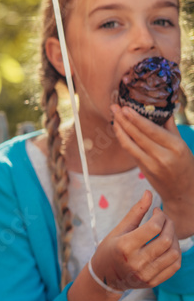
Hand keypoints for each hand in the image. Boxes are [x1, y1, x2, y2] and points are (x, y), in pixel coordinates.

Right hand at [90, 190, 180, 291]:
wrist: (105, 276)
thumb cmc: (110, 249)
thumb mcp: (119, 230)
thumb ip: (136, 212)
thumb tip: (149, 193)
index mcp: (124, 246)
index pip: (153, 228)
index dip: (160, 216)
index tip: (157, 212)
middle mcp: (135, 262)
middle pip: (166, 240)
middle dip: (170, 225)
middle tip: (165, 220)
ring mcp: (145, 274)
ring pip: (174, 253)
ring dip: (175, 239)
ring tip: (167, 233)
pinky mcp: (152, 281)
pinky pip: (174, 266)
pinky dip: (175, 253)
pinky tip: (168, 246)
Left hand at [112, 104, 193, 237]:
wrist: (185, 193)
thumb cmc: (186, 166)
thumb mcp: (183, 145)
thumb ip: (170, 128)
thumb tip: (162, 109)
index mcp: (176, 147)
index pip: (152, 130)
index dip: (136, 119)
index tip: (126, 108)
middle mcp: (163, 156)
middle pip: (138, 135)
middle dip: (124, 120)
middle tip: (114, 107)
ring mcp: (152, 165)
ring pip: (130, 144)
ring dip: (119, 129)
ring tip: (114, 116)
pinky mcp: (144, 170)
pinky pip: (131, 151)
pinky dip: (123, 139)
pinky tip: (119, 130)